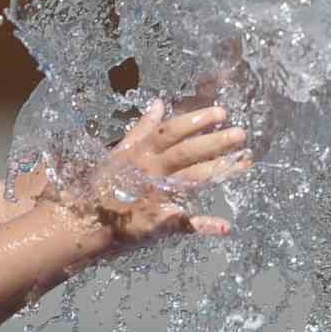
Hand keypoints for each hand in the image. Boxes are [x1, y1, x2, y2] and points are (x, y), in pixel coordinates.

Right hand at [80, 99, 251, 242]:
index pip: (171, 132)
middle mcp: (150, 171)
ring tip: (245, 163)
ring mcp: (155, 196)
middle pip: (186, 153)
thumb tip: (158, 104)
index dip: (195, 121)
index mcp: (141, 153)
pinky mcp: (157, 222)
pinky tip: (225, 227)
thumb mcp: (119, 152)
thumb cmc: (103, 185)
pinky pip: (183, 224)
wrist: (85, 220)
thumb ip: (141, 129)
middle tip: (240, 134)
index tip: (220, 113)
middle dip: (214, 143)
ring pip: (191, 181)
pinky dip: (204, 226)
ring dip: (219, 172)